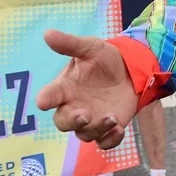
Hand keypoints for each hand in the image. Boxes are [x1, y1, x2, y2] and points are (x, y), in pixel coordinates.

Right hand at [36, 30, 138, 148]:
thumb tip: (47, 33)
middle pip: (63, 122)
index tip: (44, 101)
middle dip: (72, 121)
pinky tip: (120, 129)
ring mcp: (90, 120)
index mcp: (64, 88)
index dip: (45, 99)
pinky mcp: (107, 128)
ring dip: (97, 129)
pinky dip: (111, 140)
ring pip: (84, 134)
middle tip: (84, 115)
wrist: (131, 70)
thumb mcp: (90, 48)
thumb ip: (70, 44)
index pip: (49, 96)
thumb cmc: (104, 59)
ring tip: (112, 118)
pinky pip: (104, 142)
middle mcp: (73, 107)